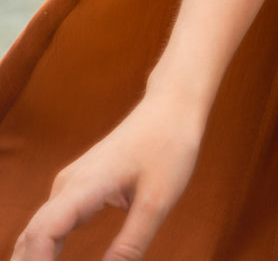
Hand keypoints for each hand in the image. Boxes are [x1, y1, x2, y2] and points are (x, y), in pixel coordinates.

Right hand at [10, 95, 201, 260]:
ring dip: (34, 259)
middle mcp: (68, 185)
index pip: (43, 234)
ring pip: (36, 231)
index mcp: (85, 185)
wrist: (171, 106)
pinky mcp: (78, 188)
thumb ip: (130, 246)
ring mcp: (70, 185)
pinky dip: (45, 250)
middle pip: (32, 237)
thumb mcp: (157, 202)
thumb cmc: (169, 147)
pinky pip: (50, 224)